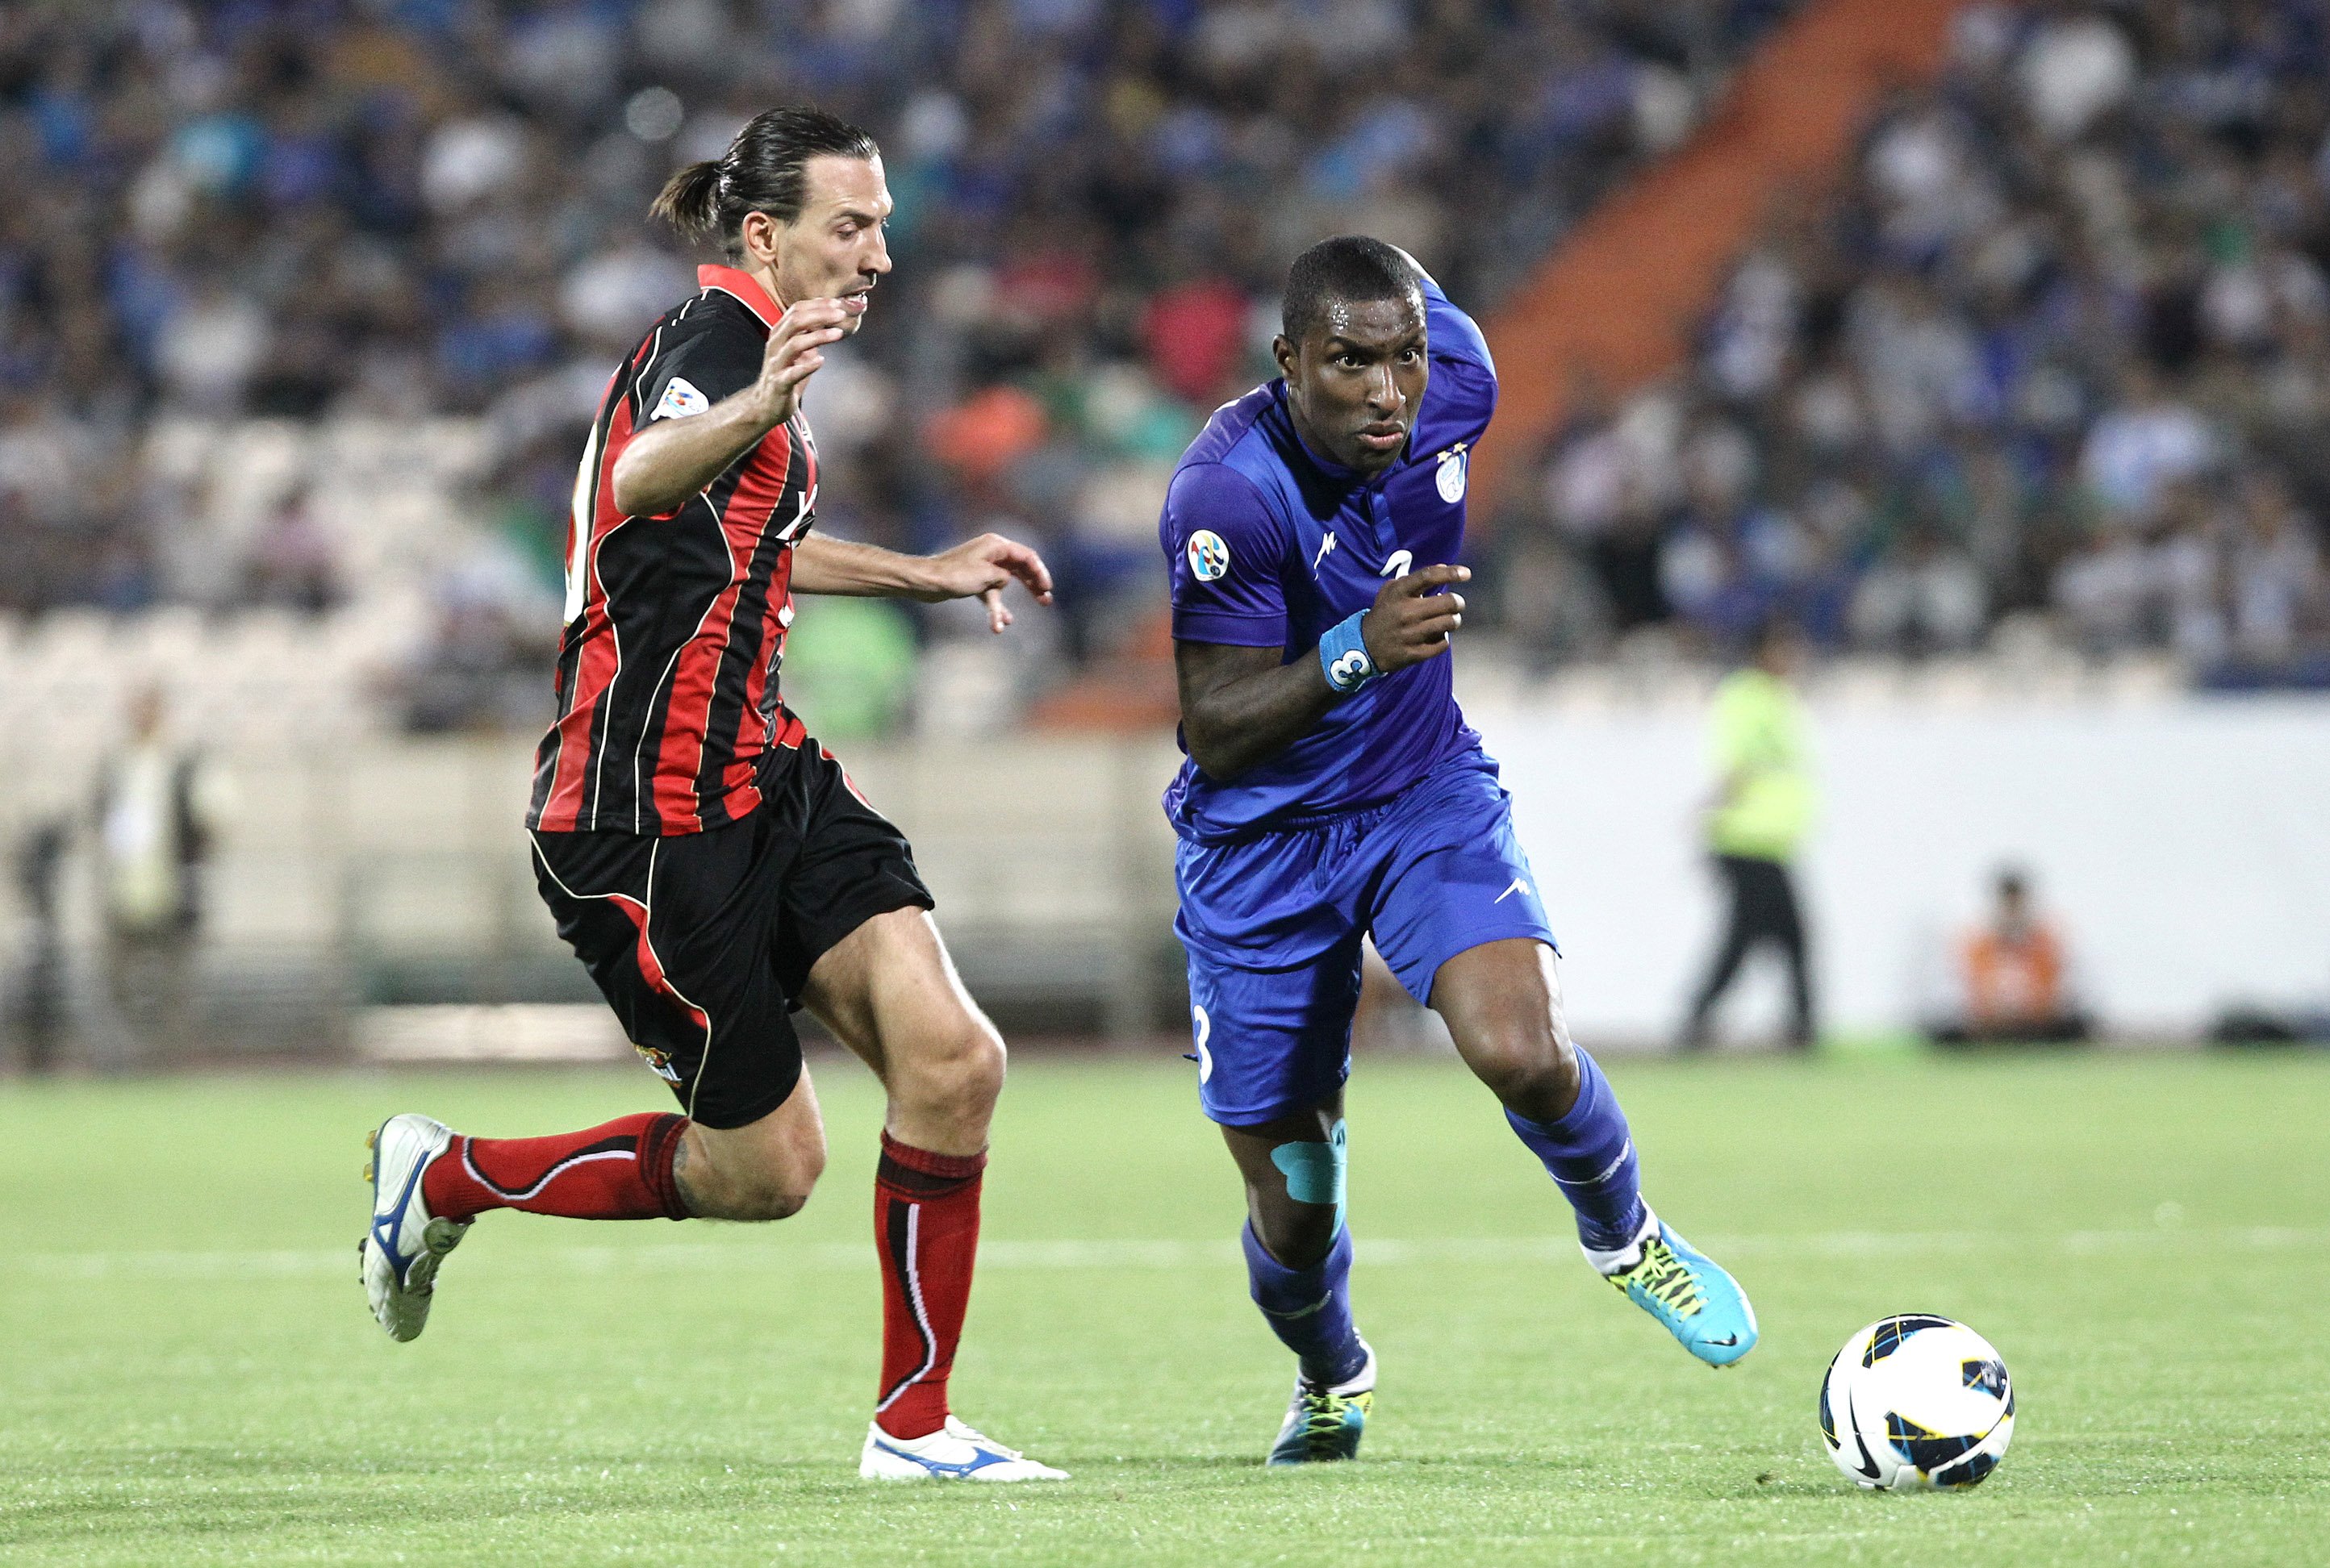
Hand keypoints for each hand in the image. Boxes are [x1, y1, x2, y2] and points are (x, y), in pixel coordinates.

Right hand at [746, 298, 851, 427]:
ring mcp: (776, 364)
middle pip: (795, 321)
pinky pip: (792, 373)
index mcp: (780, 333)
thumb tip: (831, 315)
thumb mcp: (801, 350)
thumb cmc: (787, 374)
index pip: (797, 310)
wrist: (766, 404)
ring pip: (795, 344)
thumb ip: (812, 333)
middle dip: (820, 314)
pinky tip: (822, 361)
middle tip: (840, 314)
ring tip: (838, 333)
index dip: (818, 305)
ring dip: (818, 336)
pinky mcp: (779, 384)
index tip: (838, 303)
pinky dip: (807, 366)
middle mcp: (776, 345)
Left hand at [914, 532, 1055, 631]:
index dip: (1040, 572)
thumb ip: (1003, 577)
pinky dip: (993, 608)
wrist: (926, 582)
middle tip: (1046, 600)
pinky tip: (998, 625)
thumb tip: (1005, 580)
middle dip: (1032, 586)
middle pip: (1019, 569)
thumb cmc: (955, 575)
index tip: (1047, 589)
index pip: (1027, 557)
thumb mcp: (987, 575)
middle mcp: (991, 553)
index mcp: (996, 545)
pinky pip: (990, 594)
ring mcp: (982, 567)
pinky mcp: (973, 581)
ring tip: (1011, 621)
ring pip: (1004, 585)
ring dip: (1007, 604)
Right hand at [1362, 563, 1468, 671]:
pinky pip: (1442, 644)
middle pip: (1447, 602)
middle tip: (1456, 604)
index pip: (1427, 577)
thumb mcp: (1390, 592)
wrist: (1363, 646)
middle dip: (1457, 602)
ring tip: (1449, 620)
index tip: (1466, 573)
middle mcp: (1405, 612)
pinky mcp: (1413, 653)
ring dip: (1453, 620)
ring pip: (1449, 623)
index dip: (1450, 573)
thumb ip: (1415, 579)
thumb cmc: (1383, 614)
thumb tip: (1443, 567)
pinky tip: (1436, 636)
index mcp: (1398, 593)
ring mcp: (1410, 634)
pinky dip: (1443, 639)